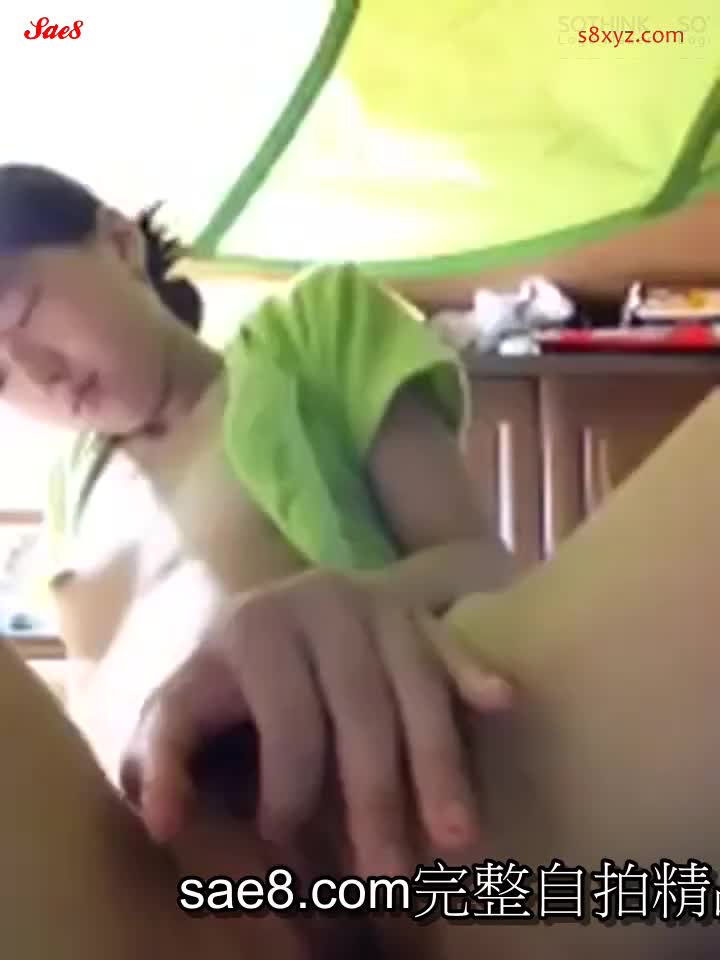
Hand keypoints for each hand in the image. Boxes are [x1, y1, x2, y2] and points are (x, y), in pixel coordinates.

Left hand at [120, 569, 510, 874]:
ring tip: (457, 839)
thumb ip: (162, 763)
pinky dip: (472, 673)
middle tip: (388, 876)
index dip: (290, 787)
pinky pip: (449, 642)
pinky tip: (501, 702)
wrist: (272, 613)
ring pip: (415, 684)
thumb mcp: (176, 711)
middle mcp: (320, 604)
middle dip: (376, 795)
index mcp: (255, 628)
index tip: (288, 845)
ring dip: (437, 762)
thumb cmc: (223, 680)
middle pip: (360, 706)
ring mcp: (375, 604)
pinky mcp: (414, 611)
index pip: (288, 717)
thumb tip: (165, 827)